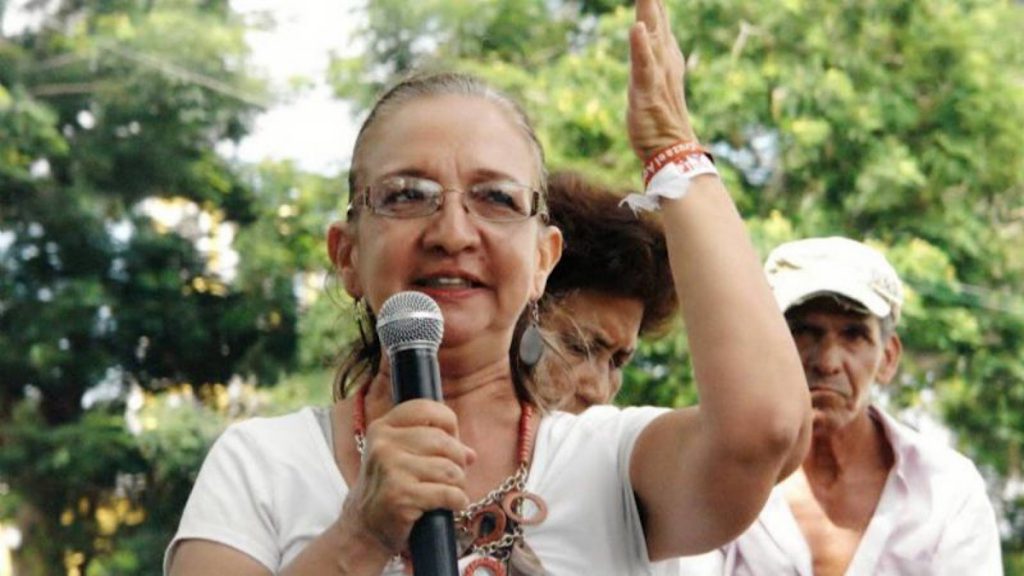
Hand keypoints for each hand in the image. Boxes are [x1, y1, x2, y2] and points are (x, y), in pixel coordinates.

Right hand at [342, 400, 475, 552]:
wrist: (364, 528)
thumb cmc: (389, 488)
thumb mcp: (400, 456)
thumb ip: (432, 445)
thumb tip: (470, 454)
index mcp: (382, 428)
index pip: (424, 408)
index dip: (447, 421)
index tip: (453, 438)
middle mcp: (383, 445)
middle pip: (443, 440)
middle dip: (458, 459)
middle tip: (454, 474)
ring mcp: (391, 470)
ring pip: (449, 468)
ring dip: (458, 483)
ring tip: (451, 490)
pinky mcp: (401, 496)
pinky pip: (447, 493)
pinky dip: (458, 500)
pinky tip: (452, 504)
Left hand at [628, 0, 698, 161]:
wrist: (672, 150)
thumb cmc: (661, 120)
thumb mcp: (653, 81)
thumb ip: (649, 56)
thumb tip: (645, 33)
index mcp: (666, 58)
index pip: (658, 22)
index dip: (653, 3)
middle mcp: (664, 62)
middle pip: (656, 22)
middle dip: (650, 1)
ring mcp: (657, 77)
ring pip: (651, 38)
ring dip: (648, 14)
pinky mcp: (648, 93)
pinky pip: (644, 68)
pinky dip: (641, 48)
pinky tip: (637, 29)